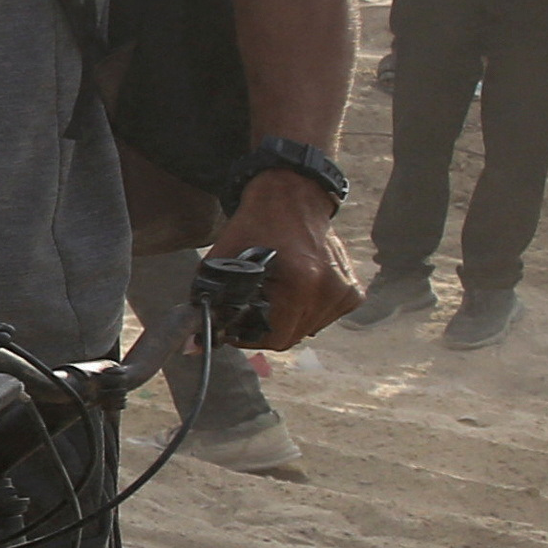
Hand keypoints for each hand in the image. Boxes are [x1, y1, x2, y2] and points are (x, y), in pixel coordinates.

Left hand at [208, 188, 363, 348]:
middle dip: (265, 330)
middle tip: (251, 311)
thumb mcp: (223, 261)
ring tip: (273, 297)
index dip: (249, 336)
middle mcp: (330, 289)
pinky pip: (323, 319)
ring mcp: (345, 291)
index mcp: (302, 280)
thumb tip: (193, 345)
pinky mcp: (353, 292)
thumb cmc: (255, 228)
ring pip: (307, 330)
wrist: (292, 201)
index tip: (235, 327)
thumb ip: (209, 303)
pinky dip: (305, 313)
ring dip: (286, 322)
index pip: (275, 337)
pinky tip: (295, 291)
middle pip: (291, 337)